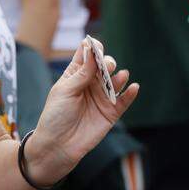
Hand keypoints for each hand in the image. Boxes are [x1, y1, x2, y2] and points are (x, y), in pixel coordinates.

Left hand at [28, 37, 139, 184]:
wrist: (58, 145)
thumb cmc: (56, 116)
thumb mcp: (65, 91)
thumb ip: (81, 73)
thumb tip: (92, 52)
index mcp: (74, 75)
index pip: (86, 56)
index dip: (92, 48)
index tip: (96, 45)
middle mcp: (90, 84)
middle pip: (104, 66)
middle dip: (107, 62)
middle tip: (106, 66)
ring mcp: (101, 98)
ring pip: (115, 81)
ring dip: (119, 76)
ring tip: (119, 76)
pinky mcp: (111, 113)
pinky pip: (124, 101)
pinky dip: (130, 94)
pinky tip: (133, 87)